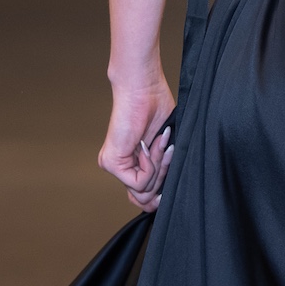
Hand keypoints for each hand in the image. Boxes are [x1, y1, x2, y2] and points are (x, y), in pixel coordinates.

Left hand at [98, 73, 175, 212]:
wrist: (143, 88)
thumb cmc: (156, 107)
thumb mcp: (166, 145)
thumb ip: (164, 167)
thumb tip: (167, 193)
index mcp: (133, 163)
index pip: (142, 197)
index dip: (159, 195)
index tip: (172, 185)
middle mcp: (121, 167)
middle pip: (145, 197)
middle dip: (163, 176)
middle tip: (168, 151)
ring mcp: (114, 166)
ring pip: (144, 191)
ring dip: (159, 167)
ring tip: (160, 143)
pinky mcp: (111, 163)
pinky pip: (139, 182)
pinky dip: (151, 165)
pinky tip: (149, 145)